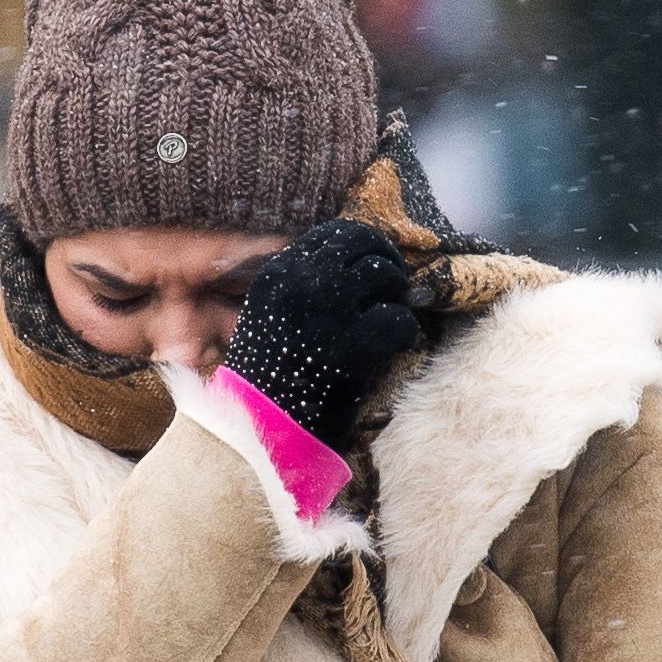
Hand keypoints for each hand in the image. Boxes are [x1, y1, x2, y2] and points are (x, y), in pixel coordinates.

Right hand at [221, 218, 422, 450]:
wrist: (257, 428)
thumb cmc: (263, 381)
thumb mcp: (268, 319)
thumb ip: (300, 289)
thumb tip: (352, 270)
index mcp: (279, 273)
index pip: (332, 233)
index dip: (362, 244)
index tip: (373, 263)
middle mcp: (303, 281)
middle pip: (363, 241)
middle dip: (386, 259)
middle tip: (394, 286)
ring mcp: (331, 310)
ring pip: (385, 273)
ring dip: (397, 295)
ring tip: (391, 317)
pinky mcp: (356, 344)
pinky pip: (399, 319)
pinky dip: (404, 332)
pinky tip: (395, 346)